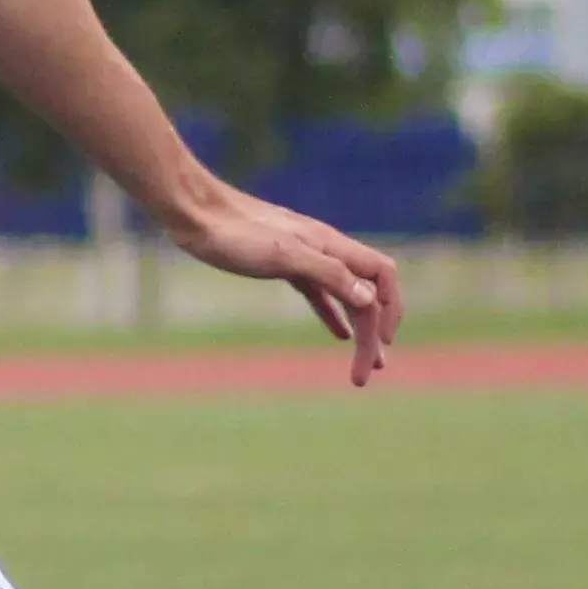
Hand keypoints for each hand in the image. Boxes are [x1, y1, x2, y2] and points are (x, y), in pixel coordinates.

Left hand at [160, 185, 404, 386]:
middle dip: (373, 333)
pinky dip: (333, 314)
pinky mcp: (283, 264)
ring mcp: (305, 257)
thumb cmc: (236, 234)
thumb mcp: (285, 256)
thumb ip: (329, 274)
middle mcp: (324, 250)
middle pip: (365, 293)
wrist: (196, 213)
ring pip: (345, 295)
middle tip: (368, 374)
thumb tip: (369, 299)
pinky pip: (320, 293)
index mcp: (331, 245)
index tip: (384, 343)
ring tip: (364, 362)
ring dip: (359, 329)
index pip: (382, 276)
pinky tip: (339, 333)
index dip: (391, 308)